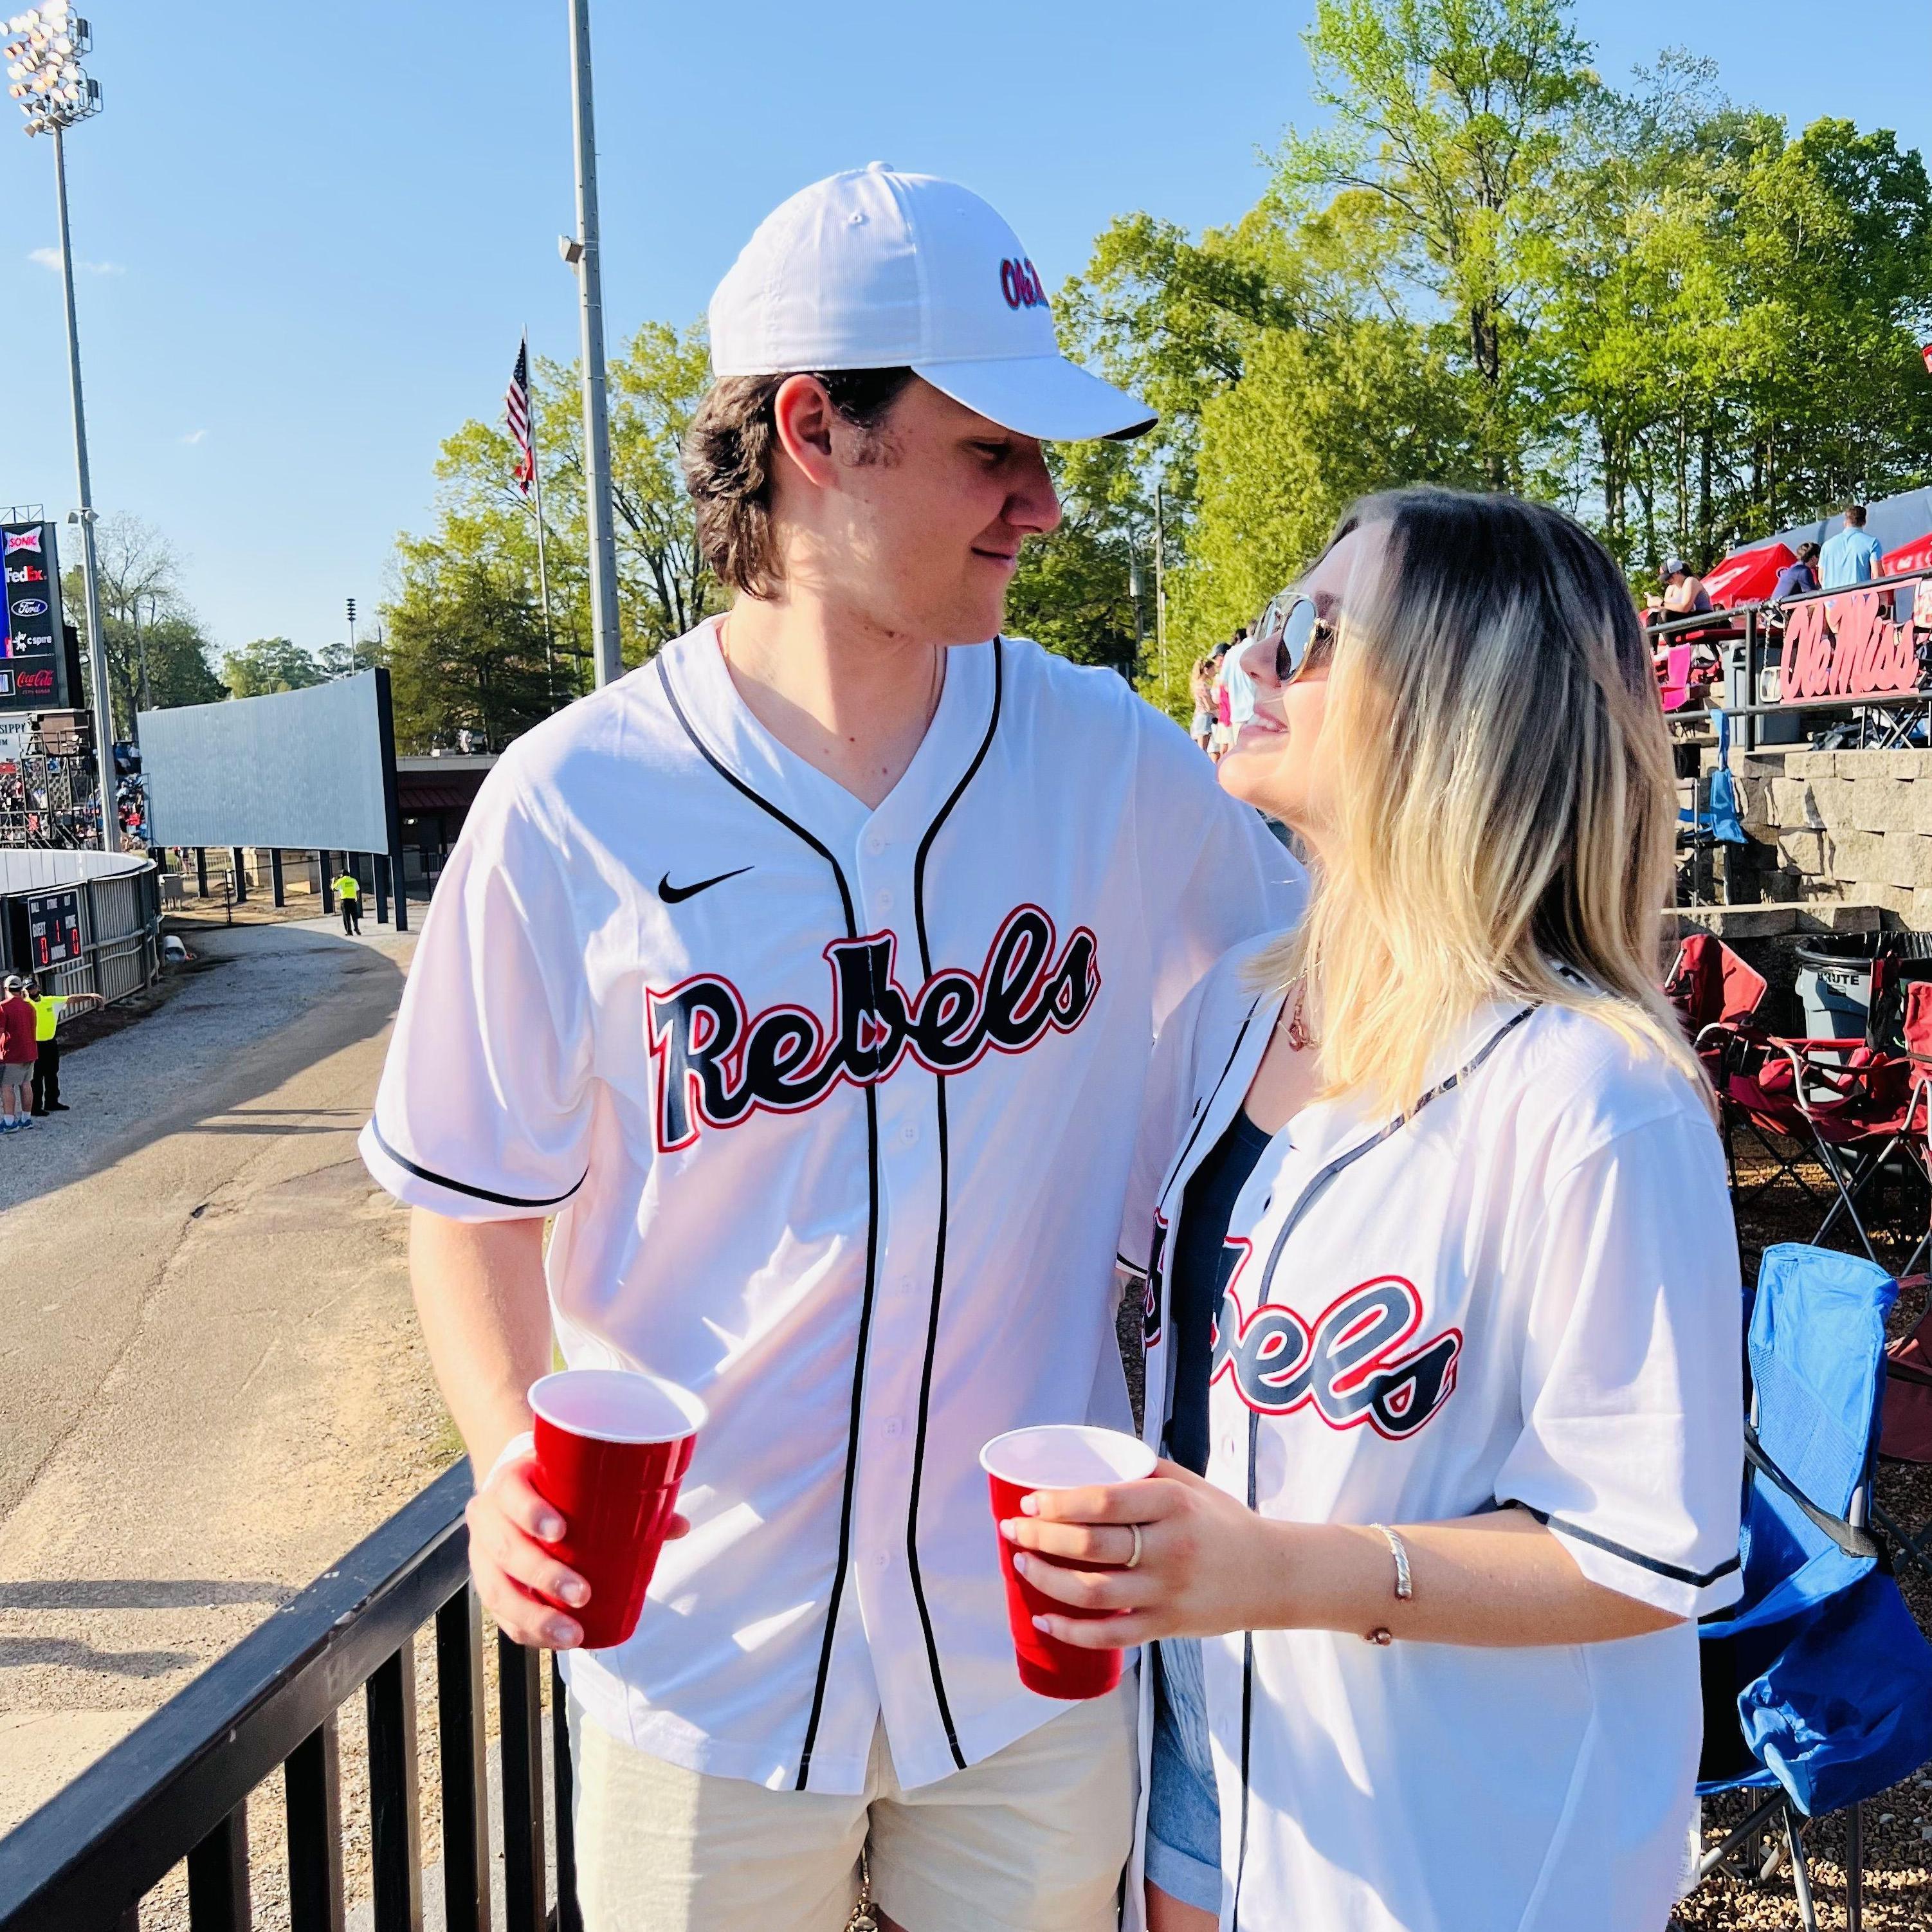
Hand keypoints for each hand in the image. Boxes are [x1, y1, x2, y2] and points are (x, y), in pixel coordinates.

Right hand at [463, 1434, 689, 1650]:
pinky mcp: (487, 1583)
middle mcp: (487, 1517)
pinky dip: (527, 1631)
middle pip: (506, 1548)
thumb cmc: (556, 1486)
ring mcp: (482, 1554)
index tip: (561, 1532)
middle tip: (582, 1593)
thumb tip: (678, 1525)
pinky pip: (499, 1614)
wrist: (516, 1493)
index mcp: (509, 1482)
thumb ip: (629, 1499)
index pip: (511, 1493)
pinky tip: (554, 1641)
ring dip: (534, 1615)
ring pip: (498, 1589)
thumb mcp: (580, 1481)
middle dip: (543, 1575)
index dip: (530, 1512)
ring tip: (571, 1633)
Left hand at [1000, 1459, 1289, 1649]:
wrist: (1272, 1574)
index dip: (1057, 1503)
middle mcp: (1169, 1549)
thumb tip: (1085, 1460)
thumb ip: (1141, 1473)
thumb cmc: (1222, 1522)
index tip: (1029, 1501)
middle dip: (1040, 1538)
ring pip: (1092, 1592)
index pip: (1102, 1502)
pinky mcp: (1168, 1626)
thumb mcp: (1189, 1484)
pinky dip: (1072, 1632)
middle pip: (1089, 1546)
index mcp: (1172, 1504)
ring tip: (1021, 1567)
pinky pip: (1112, 1635)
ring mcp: (1168, 1592)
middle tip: (1014, 1531)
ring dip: (1047, 1581)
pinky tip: (1045, 1621)